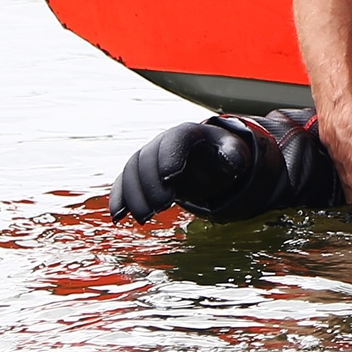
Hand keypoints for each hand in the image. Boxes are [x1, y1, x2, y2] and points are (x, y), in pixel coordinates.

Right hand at [109, 119, 257, 223]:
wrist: (204, 156)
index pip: (173, 140)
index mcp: (186, 133)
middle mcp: (161, 142)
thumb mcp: (232, 152)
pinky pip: (122, 182)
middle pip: (147, 158)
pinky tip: (118, 217)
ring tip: (146, 217)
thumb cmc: (219, 154)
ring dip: (135, 196)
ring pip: (131, 172)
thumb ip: (233, 156)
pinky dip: (119, 199)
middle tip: (162, 208)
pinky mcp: (139, 174)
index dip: (169, 158)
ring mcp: (147, 157)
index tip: (171, 179)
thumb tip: (232, 164)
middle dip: (151, 184)